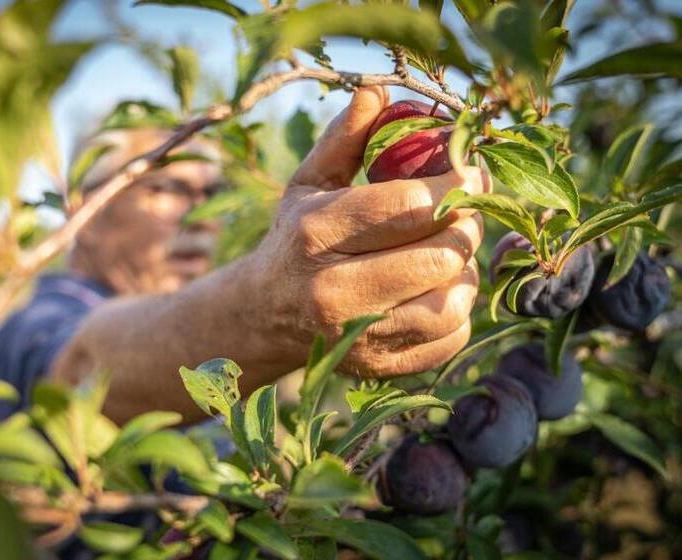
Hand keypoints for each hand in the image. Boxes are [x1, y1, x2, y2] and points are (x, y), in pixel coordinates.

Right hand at [245, 86, 489, 377]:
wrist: (267, 314)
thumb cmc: (296, 238)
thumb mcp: (309, 183)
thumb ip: (344, 138)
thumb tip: (379, 90)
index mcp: (315, 235)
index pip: (407, 205)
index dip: (454, 183)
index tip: (470, 170)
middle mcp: (332, 292)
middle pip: (439, 254)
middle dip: (464, 225)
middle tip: (461, 210)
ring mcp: (357, 338)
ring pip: (453, 300)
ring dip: (462, 269)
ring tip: (445, 252)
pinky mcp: (378, 369)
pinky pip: (452, 338)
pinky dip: (457, 309)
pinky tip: (436, 290)